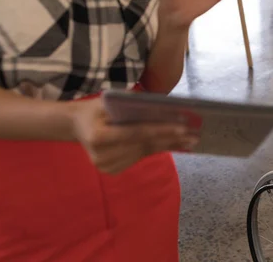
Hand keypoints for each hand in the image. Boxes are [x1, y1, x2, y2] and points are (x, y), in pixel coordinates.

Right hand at [69, 99, 199, 173]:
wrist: (78, 125)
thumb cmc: (97, 108)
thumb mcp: (110, 100)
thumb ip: (132, 106)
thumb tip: (165, 108)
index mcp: (98, 137)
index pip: (137, 132)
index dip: (161, 129)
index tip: (183, 126)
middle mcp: (102, 156)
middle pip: (144, 144)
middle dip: (171, 138)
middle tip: (195, 134)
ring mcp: (107, 166)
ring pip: (145, 152)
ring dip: (169, 145)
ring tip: (190, 139)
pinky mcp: (113, 170)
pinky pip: (141, 157)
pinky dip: (159, 149)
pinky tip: (176, 144)